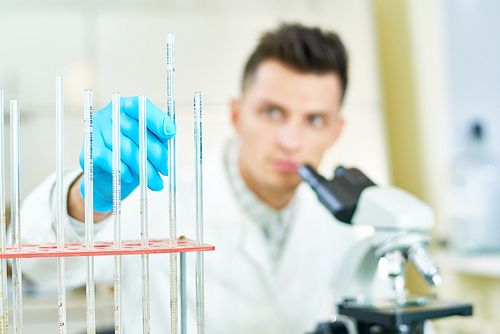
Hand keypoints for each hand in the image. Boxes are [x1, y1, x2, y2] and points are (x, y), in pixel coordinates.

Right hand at [79, 96, 175, 211]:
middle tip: (166, 170)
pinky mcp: (90, 148)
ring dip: (144, 168)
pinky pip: (111, 160)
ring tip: (156, 182)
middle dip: (156, 154)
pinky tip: (131, 177)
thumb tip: (170, 131)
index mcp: (127, 106)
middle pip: (137, 132)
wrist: (109, 177)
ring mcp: (98, 129)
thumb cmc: (134, 154)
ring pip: (126, 149)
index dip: (156, 119)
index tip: (170, 132)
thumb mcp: (150, 143)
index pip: (141, 106)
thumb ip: (159, 136)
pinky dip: (124, 170)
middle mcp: (111, 113)